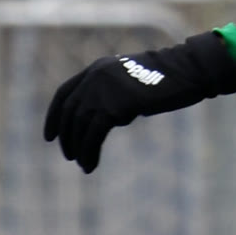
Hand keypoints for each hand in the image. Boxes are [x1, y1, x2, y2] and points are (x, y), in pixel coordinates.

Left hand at [43, 31, 235, 172]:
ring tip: (83, 165)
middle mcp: (95, 77)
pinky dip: (89, 152)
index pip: (64, 93)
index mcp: (96, 69)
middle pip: (69, 112)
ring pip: (80, 126)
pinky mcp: (115, 105)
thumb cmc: (166, 80)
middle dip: (66, 137)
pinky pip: (93, 135)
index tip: (49, 136)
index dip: (53, 116)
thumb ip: (113, 95)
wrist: (186, 72)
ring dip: (79, 149)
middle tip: (70, 156)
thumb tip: (103, 120)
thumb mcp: (131, 83)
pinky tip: (91, 165)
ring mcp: (103, 90)